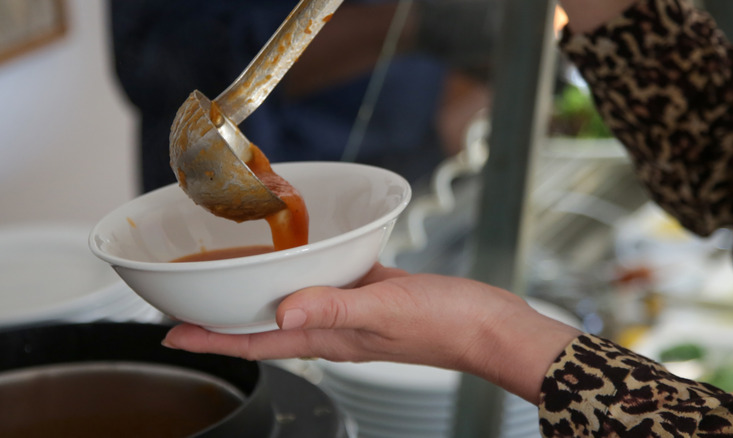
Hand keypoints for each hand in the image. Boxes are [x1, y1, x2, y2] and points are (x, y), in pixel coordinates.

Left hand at [163, 263, 580, 402]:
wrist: (486, 323)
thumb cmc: (445, 324)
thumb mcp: (388, 312)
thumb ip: (336, 308)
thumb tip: (284, 310)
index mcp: (330, 336)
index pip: (257, 342)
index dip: (213, 339)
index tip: (173, 332)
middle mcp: (333, 326)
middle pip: (264, 325)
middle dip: (223, 319)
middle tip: (188, 305)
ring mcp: (352, 310)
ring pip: (292, 301)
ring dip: (258, 294)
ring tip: (231, 278)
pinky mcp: (372, 291)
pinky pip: (326, 281)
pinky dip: (304, 269)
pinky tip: (303, 250)